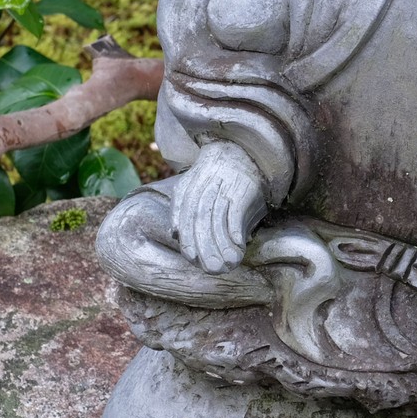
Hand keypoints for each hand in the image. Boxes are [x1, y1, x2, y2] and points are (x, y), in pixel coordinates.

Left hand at [171, 140, 267, 273]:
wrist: (239, 149)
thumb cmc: (214, 176)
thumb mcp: (191, 187)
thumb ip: (181, 209)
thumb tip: (174, 233)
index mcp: (188, 188)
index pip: (185, 218)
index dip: (189, 239)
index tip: (193, 260)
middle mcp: (204, 187)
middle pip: (201, 220)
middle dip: (205, 246)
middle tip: (211, 268)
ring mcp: (224, 186)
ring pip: (218, 218)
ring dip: (222, 243)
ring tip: (228, 263)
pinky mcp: (242, 187)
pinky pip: (237, 210)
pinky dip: (236, 228)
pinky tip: (239, 244)